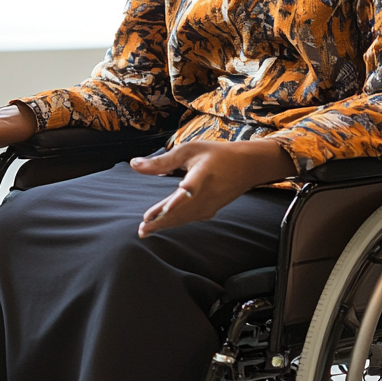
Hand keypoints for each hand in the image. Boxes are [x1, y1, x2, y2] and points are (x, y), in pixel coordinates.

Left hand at [132, 139, 293, 236]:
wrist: (247, 166)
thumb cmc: (216, 154)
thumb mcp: (189, 150)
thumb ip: (162, 160)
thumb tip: (134, 164)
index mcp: (202, 175)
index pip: (189, 189)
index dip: (177, 201)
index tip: (165, 209)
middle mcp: (206, 194)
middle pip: (181, 211)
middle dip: (161, 221)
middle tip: (142, 230)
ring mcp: (210, 205)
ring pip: (184, 218)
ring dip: (165, 224)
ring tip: (146, 230)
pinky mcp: (211, 210)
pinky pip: (189, 218)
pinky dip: (175, 222)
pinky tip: (163, 224)